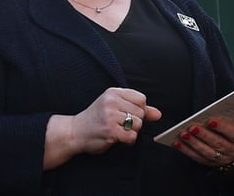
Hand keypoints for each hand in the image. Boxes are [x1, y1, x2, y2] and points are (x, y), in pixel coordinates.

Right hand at [44, 87, 161, 168]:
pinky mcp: (110, 130)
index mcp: (112, 92)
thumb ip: (137, 109)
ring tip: (117, 130)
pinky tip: (117, 137)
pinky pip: (132, 136)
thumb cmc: (96, 119)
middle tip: (119, 124)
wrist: (75, 131)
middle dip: (135, 122)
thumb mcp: (114, 108)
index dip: (138, 110)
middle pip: (142, 113)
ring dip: (131, 131)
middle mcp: (111, 101)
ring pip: (138, 125)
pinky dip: (127, 140)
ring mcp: (110, 115)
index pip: (141, 99)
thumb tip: (158, 114)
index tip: (126, 114)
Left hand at [172, 118, 233, 166]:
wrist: (230, 140)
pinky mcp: (210, 163)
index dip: (222, 127)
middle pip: (219, 144)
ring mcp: (223, 159)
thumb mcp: (231, 120)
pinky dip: (186, 150)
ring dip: (193, 143)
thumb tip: (207, 112)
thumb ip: (223, 117)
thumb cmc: (228, 124)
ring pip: (207, 152)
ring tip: (182, 134)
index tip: (210, 120)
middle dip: (204, 135)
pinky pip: (197, 157)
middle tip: (191, 127)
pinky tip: (176, 142)